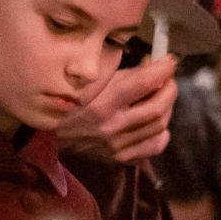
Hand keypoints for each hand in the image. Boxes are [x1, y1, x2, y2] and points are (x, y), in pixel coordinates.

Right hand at [55, 56, 176, 163]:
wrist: (50, 137)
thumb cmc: (71, 103)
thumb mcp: (91, 83)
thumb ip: (123, 76)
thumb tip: (153, 65)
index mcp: (102, 104)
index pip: (143, 83)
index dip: (162, 70)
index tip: (170, 60)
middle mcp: (113, 127)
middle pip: (158, 107)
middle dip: (170, 89)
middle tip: (168, 78)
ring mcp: (118, 146)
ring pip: (160, 126)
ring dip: (167, 108)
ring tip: (161, 97)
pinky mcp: (121, 158)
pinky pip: (155, 146)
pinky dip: (162, 132)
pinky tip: (154, 122)